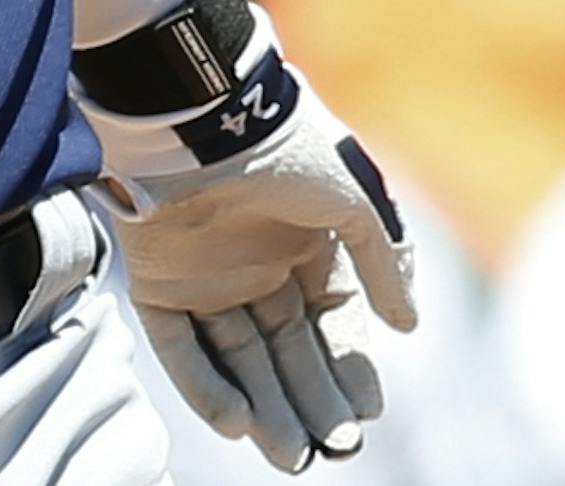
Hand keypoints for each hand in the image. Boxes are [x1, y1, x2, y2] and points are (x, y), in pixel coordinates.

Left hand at [110, 75, 415, 471]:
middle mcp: (255, 262)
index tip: (365, 413)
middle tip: (333, 452)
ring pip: (238, 359)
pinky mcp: (155, 281)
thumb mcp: (353, 198)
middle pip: (286, 349)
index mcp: (302, 239)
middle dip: (311, 402)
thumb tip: (408, 324)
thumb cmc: (283, 145)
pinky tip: (239, 423)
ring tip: (293, 458)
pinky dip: (205, 388)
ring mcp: (203, 275)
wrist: (201, 113)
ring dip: (266, 408)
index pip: (330, 319)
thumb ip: (382, 261)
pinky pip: (180, 347)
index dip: (349, 366)